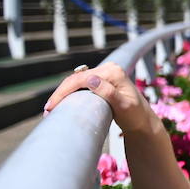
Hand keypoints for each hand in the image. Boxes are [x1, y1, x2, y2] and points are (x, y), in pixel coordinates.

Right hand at [43, 62, 158, 134]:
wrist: (142, 120)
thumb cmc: (135, 115)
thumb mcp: (123, 106)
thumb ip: (109, 92)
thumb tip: (90, 79)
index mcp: (113, 72)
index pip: (81, 79)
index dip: (64, 92)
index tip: (51, 107)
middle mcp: (108, 69)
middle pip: (76, 79)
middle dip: (60, 94)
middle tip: (48, 111)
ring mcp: (104, 73)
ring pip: (76, 81)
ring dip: (63, 94)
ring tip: (51, 109)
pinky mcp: (101, 80)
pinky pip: (80, 84)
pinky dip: (70, 93)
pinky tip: (61, 103)